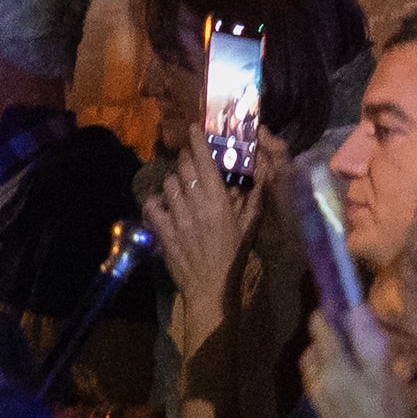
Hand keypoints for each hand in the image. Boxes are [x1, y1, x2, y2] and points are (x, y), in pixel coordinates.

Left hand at [142, 136, 261, 337]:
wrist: (211, 288)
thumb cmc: (233, 257)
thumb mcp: (249, 228)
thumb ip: (255, 199)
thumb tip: (263, 174)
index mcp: (219, 202)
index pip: (204, 162)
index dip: (197, 142)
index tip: (193, 129)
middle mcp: (196, 206)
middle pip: (183, 169)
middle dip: (185, 159)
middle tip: (189, 160)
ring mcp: (177, 219)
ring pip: (168, 184)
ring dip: (173, 181)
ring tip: (179, 186)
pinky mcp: (163, 232)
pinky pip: (153, 207)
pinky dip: (155, 202)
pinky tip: (162, 205)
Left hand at [301, 302, 416, 417]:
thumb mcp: (385, 377)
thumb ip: (368, 342)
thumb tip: (354, 307)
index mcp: (331, 368)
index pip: (319, 325)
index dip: (330, 307)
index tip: (344, 297)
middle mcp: (316, 381)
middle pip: (314, 344)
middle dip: (328, 332)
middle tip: (355, 327)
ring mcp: (318, 399)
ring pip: (315, 364)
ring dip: (329, 352)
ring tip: (355, 351)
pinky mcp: (324, 413)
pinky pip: (320, 380)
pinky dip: (331, 370)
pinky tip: (352, 377)